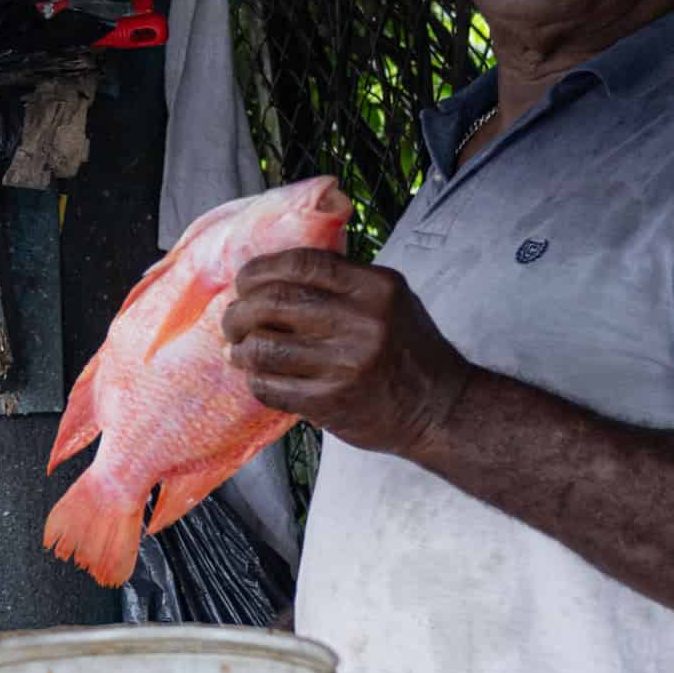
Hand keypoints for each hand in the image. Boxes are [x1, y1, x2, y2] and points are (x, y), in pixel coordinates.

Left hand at [220, 250, 475, 456]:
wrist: (440, 408)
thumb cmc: (410, 349)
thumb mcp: (391, 299)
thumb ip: (344, 281)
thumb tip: (277, 271)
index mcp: (375, 288)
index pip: (302, 264)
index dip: (261, 270)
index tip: (245, 281)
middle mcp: (362, 323)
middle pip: (274, 302)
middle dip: (240, 309)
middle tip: (233, 318)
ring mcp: (346, 365)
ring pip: (265, 347)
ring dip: (241, 348)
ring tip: (239, 349)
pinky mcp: (332, 402)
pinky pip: (272, 387)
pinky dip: (256, 380)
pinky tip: (257, 376)